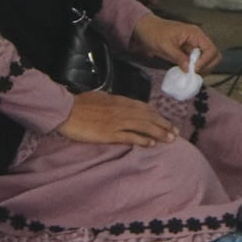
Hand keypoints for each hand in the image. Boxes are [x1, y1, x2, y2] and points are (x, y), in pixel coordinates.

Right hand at [56, 90, 177, 146]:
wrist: (65, 111)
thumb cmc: (80, 104)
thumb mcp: (100, 98)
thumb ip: (113, 101)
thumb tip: (122, 103)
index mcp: (120, 101)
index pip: (145, 108)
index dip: (158, 116)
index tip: (167, 122)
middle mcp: (122, 110)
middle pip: (148, 117)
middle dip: (164, 125)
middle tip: (176, 133)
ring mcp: (116, 122)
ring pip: (143, 126)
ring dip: (159, 132)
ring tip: (170, 139)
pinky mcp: (109, 133)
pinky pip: (129, 136)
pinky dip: (142, 139)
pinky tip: (151, 144)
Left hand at [131, 15, 218, 69]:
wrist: (145, 29)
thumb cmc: (154, 33)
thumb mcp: (165, 46)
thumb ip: (178, 57)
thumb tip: (188, 70)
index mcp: (195, 34)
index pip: (210, 49)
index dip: (205, 62)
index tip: (194, 70)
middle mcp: (197, 39)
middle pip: (214, 54)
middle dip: (207, 66)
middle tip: (194, 74)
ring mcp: (194, 45)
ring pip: (208, 59)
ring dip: (202, 68)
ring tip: (190, 74)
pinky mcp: (188, 52)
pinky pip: (198, 61)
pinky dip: (195, 68)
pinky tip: (186, 72)